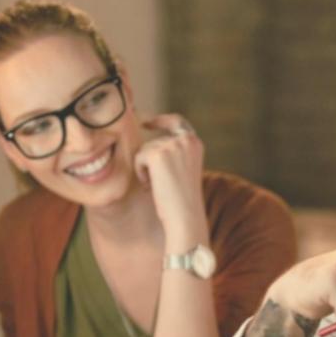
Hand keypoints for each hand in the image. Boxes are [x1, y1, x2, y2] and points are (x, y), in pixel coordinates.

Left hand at [134, 114, 206, 247]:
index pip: (177, 122)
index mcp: (196, 143)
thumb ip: (174, 152)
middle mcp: (186, 140)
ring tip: (158, 187)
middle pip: (155, 140)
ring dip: (146, 169)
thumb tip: (150, 138)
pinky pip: (139, 158)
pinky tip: (151, 187)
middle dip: (152, 161)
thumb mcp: (183, 170)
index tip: (146, 123)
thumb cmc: (182, 200)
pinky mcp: (157, 154)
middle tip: (161, 184)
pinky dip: (141, 173)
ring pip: (145, 150)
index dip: (160, 121)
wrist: (185, 216)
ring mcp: (172, 145)